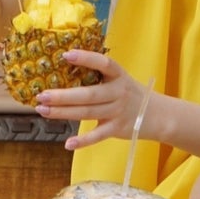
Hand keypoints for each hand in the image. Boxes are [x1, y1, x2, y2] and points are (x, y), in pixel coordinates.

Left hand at [36, 49, 154, 151]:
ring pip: (88, 113)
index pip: (103, 64)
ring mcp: (118, 111)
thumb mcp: (120, 79)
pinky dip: (83, 141)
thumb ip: (99, 76)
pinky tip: (68, 143)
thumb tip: (64, 68)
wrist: (158, 115)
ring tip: (43, 110)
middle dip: (63, 95)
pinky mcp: (117, 129)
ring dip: (63, 113)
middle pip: (88, 94)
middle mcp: (118, 92)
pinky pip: (98, 136)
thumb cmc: (130, 93)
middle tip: (42, 95)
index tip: (66, 55)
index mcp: (119, 76)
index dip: (86, 58)